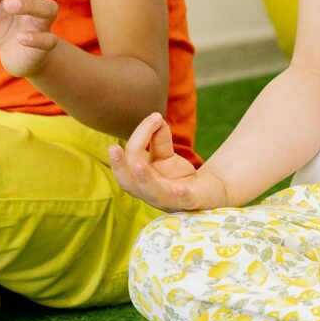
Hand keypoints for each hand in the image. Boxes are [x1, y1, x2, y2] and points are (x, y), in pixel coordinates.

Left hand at [0, 0, 61, 78]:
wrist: (16, 53)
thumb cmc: (4, 23)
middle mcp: (36, 1)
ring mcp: (42, 23)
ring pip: (47, 8)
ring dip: (29, 4)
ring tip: (8, 5)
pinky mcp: (46, 45)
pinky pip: (49, 40)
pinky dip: (37, 38)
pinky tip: (21, 38)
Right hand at [107, 113, 227, 211]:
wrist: (206, 192)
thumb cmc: (178, 175)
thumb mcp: (165, 155)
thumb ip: (159, 139)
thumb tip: (155, 117)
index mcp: (139, 179)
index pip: (131, 157)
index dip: (140, 136)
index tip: (155, 117)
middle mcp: (149, 193)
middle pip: (128, 182)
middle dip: (120, 166)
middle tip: (112, 148)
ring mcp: (169, 200)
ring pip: (152, 194)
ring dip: (145, 179)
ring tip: (139, 166)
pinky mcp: (190, 203)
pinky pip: (184, 201)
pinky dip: (181, 195)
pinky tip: (180, 188)